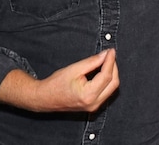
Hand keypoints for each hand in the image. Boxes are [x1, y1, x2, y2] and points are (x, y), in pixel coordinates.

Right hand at [0, 49, 119, 112]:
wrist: (45, 98)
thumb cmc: (55, 84)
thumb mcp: (74, 69)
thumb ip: (92, 62)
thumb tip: (105, 55)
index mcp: (88, 95)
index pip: (106, 76)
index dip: (110, 61)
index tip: (111, 51)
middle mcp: (94, 103)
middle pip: (113, 83)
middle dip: (113, 67)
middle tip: (109, 55)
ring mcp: (94, 107)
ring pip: (112, 88)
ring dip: (111, 74)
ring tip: (107, 61)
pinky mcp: (93, 106)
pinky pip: (106, 91)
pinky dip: (107, 80)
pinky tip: (103, 71)